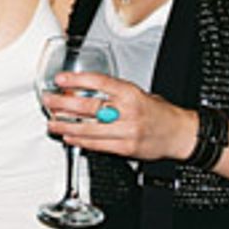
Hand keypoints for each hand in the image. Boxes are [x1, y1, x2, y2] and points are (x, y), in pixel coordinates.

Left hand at [42, 71, 196, 162]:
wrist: (179, 133)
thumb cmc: (157, 111)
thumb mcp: (137, 93)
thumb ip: (112, 93)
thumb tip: (81, 91)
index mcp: (130, 93)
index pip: (100, 82)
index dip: (77, 80)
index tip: (60, 79)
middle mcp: (128, 111)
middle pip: (89, 107)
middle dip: (64, 104)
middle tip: (49, 101)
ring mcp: (126, 131)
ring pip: (89, 128)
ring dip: (66, 126)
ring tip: (53, 122)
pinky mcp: (125, 148)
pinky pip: (97, 145)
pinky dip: (80, 141)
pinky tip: (69, 136)